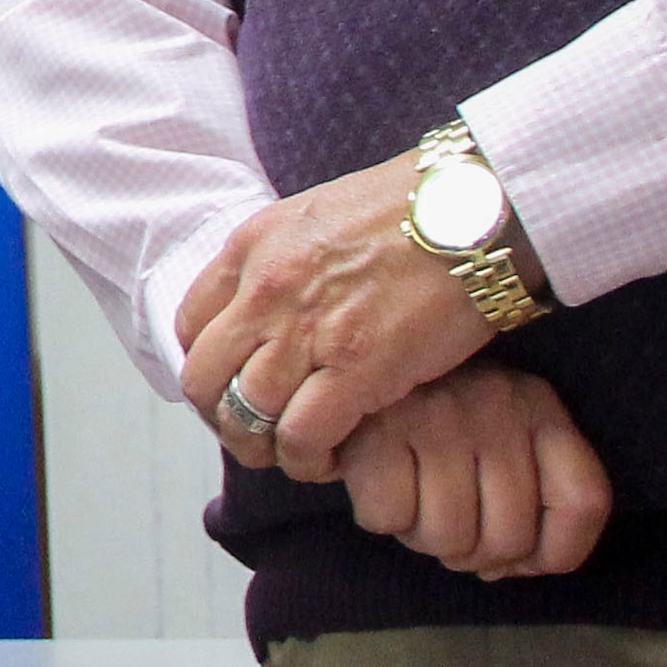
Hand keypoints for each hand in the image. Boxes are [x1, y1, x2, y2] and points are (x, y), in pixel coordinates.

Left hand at [175, 150, 514, 479]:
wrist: (476, 207)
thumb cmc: (413, 210)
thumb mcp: (318, 217)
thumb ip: (283, 262)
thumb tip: (273, 313)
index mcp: (251, 248)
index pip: (191, 327)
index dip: (210, 370)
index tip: (237, 388)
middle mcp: (265, 290)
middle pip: (204, 380)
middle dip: (223, 419)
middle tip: (257, 434)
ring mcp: (307, 330)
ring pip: (245, 416)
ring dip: (264, 448)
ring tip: (296, 453)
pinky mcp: (356, 367)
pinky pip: (301, 436)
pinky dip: (307, 459)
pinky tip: (332, 457)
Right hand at [339, 366, 611, 581]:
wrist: (354, 365)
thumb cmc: (435, 416)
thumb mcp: (501, 434)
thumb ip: (525, 495)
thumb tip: (504, 570)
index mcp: (538, 406)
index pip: (582, 503)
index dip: (555, 553)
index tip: (522, 561)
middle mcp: (496, 406)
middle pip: (509, 539)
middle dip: (474, 556)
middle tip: (450, 530)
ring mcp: (437, 418)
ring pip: (448, 538)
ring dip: (424, 540)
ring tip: (414, 506)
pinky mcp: (377, 431)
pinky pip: (390, 518)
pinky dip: (382, 519)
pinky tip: (381, 487)